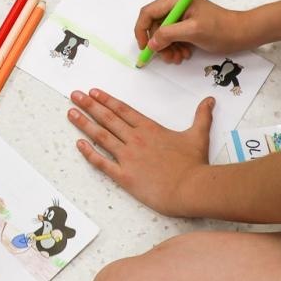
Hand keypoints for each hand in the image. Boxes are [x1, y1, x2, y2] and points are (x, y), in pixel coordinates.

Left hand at [69, 89, 211, 215]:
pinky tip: (78, 144)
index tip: (93, 92)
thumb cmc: (194, 164)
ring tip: (70, 113)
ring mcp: (128, 157)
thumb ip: (202, 116)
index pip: (123, 110)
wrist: (191, 188)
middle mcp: (135, 139)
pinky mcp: (125, 176)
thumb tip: (210, 100)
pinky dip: (89, 153)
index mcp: (150, 129)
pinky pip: (102, 163)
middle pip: (108, 118)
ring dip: (84, 124)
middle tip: (74, 95)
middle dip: (89, 105)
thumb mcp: (198, 135)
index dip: (106, 100)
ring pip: (101, 136)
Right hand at [135, 0, 258, 61]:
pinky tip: (184, 52)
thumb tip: (152, 43)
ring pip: (162, 32)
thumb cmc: (222, 29)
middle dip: (159, 43)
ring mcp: (180, 11)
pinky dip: (174, 46)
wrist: (240, 33)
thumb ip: (169, 35)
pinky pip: (171, 35)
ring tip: (178, 57)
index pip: (148, 13)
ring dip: (167, 47)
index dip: (142, 31)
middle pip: (154, 24)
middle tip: (168, 57)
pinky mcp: (184, 20)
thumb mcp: (193, 31)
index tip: (145, 48)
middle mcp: (176, 1)